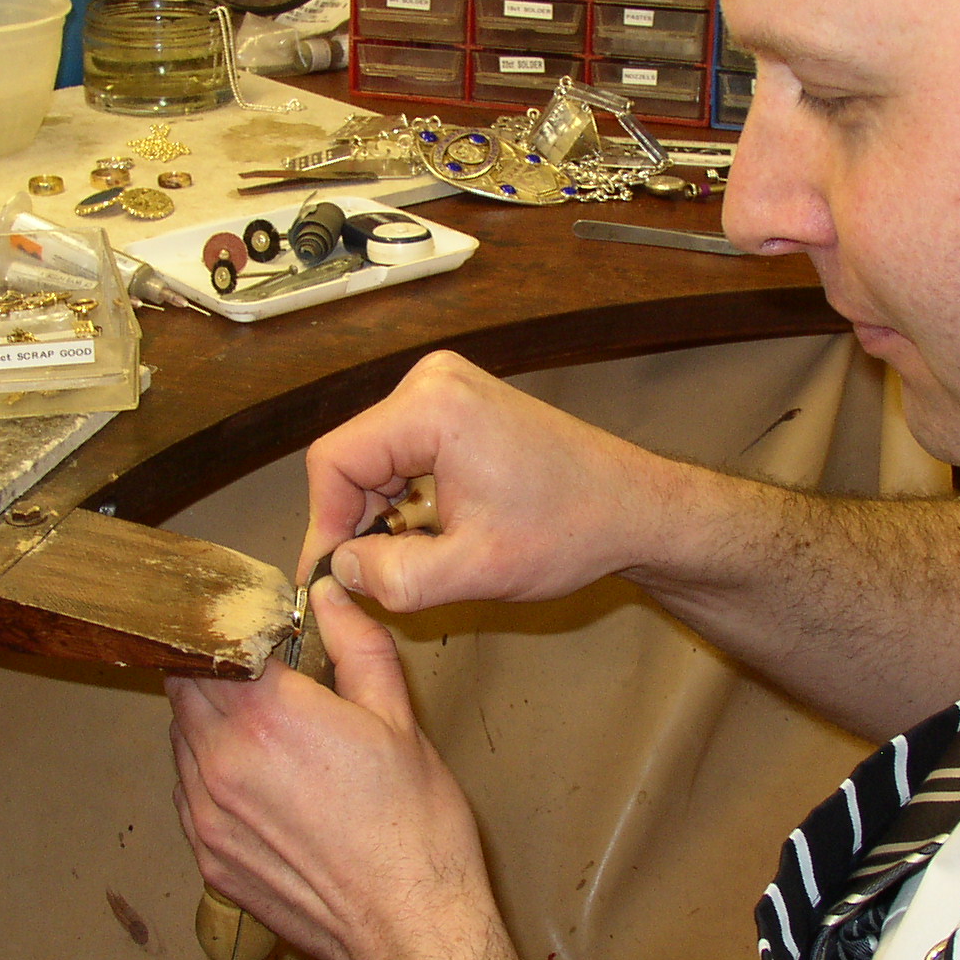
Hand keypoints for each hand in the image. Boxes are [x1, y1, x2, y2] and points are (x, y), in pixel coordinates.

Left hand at [169, 579, 495, 959]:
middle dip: (214, 667)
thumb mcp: (398, 718)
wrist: (409, 927)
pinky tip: (255, 779)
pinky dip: (208, 773)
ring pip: (180, 741)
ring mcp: (207, 814)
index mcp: (269, 714)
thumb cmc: (414, 826)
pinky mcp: (208, 857)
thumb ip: (355, 645)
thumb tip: (328, 595)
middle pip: (184, 686)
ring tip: (259, 726)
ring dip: (207, 720)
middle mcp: (222, 760)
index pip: (213, 643)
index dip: (231, 626)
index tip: (253, 622)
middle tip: (254, 666)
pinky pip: (187, 794)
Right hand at [299, 350, 674, 611]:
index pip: (335, 461)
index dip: (324, 525)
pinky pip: (403, 451)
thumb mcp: (476, 571)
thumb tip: (339, 571)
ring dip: (385, 514)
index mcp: (432, 406)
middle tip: (378, 576)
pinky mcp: (459, 404)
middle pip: (353, 456)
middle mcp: (432, 381)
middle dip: (359, 521)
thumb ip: (396, 578)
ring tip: (420, 557)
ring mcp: (447, 387)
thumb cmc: (571, 531)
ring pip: (376, 458)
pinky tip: (438, 532)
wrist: (635, 508)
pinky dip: (408, 498)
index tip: (331, 576)